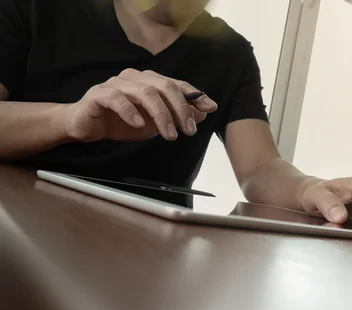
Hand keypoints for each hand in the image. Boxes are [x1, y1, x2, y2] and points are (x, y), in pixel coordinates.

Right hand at [62, 69, 217, 142]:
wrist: (87, 126)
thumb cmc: (122, 122)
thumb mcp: (155, 123)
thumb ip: (176, 116)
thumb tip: (202, 112)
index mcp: (150, 81)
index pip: (177, 84)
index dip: (195, 95)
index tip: (210, 108)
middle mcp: (135, 78)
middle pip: (164, 86)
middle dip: (180, 108)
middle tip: (189, 130)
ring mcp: (116, 84)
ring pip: (145, 92)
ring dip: (161, 114)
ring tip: (170, 134)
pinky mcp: (98, 94)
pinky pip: (117, 98)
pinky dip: (131, 111)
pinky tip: (139, 124)